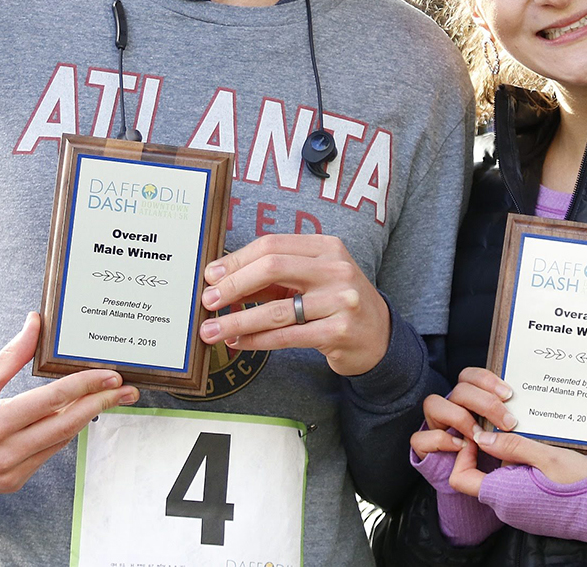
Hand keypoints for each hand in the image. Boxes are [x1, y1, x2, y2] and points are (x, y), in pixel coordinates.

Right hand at [0, 312, 137, 496]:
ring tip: (109, 400)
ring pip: (59, 442)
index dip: (86, 387)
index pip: (52, 402)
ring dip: (85, 420)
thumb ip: (10, 356)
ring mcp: (7, 473)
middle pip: (66, 425)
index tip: (111, 376)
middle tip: (128, 389)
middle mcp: (3, 453)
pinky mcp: (8, 484)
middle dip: (101, 405)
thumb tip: (34, 323)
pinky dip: (60, 436)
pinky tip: (74, 418)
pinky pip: (44, 456)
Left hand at [197, 233, 390, 375]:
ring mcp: (340, 300)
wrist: (378, 335)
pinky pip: (286, 336)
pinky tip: (238, 342)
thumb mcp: (311, 279)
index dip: (237, 260)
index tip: (211, 275)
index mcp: (326, 247)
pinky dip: (256, 340)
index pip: (272, 245)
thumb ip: (274, 277)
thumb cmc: (335, 302)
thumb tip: (222, 281)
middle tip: (208, 301)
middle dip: (233, 285)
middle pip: (272, 267)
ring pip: (276, 309)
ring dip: (237, 320)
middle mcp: (336, 269)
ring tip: (212, 330)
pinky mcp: (338, 332)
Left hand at [414, 368, 586, 493]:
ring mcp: (519, 511)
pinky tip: (539, 455)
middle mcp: (506, 507)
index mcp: (504, 495)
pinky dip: (520, 469)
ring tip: (528, 439)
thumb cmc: (580, 483)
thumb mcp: (546, 456)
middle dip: (488, 451)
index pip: (460, 477)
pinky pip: (514, 487)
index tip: (482, 433)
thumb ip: (511, 446)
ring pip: (498, 479)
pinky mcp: (532, 509)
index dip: (464, 453)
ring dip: (507, 458)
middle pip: (479, 476)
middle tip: (506, 429)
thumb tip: (481, 436)